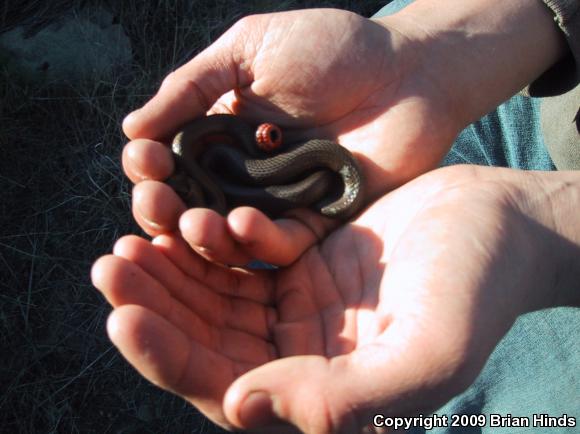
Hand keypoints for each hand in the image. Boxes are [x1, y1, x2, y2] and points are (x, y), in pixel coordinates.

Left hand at [92, 165, 576, 432]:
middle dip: (155, 305)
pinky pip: (239, 256)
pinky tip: (181, 215)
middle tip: (112, 265)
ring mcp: (298, 311)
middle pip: (207, 340)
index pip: (226, 387)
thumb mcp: (424, 356)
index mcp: (323, 397)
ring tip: (130, 236)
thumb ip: (340, 400)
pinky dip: (207, 239)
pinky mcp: (300, 266)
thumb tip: (241, 407)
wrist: (499, 227)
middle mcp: (301, 358)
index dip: (169, 355)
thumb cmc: (476, 291)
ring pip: (215, 297)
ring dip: (171, 270)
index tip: (123, 313)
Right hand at [121, 8, 463, 263]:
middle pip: (191, 204)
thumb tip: (132, 128)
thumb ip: (193, 87)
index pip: (172, 162)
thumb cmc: (330, 50)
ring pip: (227, 233)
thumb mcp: (249, 50)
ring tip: (188, 221)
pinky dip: (256, 241)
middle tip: (155, 200)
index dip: (152, 165)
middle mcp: (242, 174)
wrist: (408, 72)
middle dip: (165, 206)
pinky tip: (236, 226)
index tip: (145, 159)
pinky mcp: (313, 224)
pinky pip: (279, 245)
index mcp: (220, 133)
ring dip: (201, 233)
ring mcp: (276, 204)